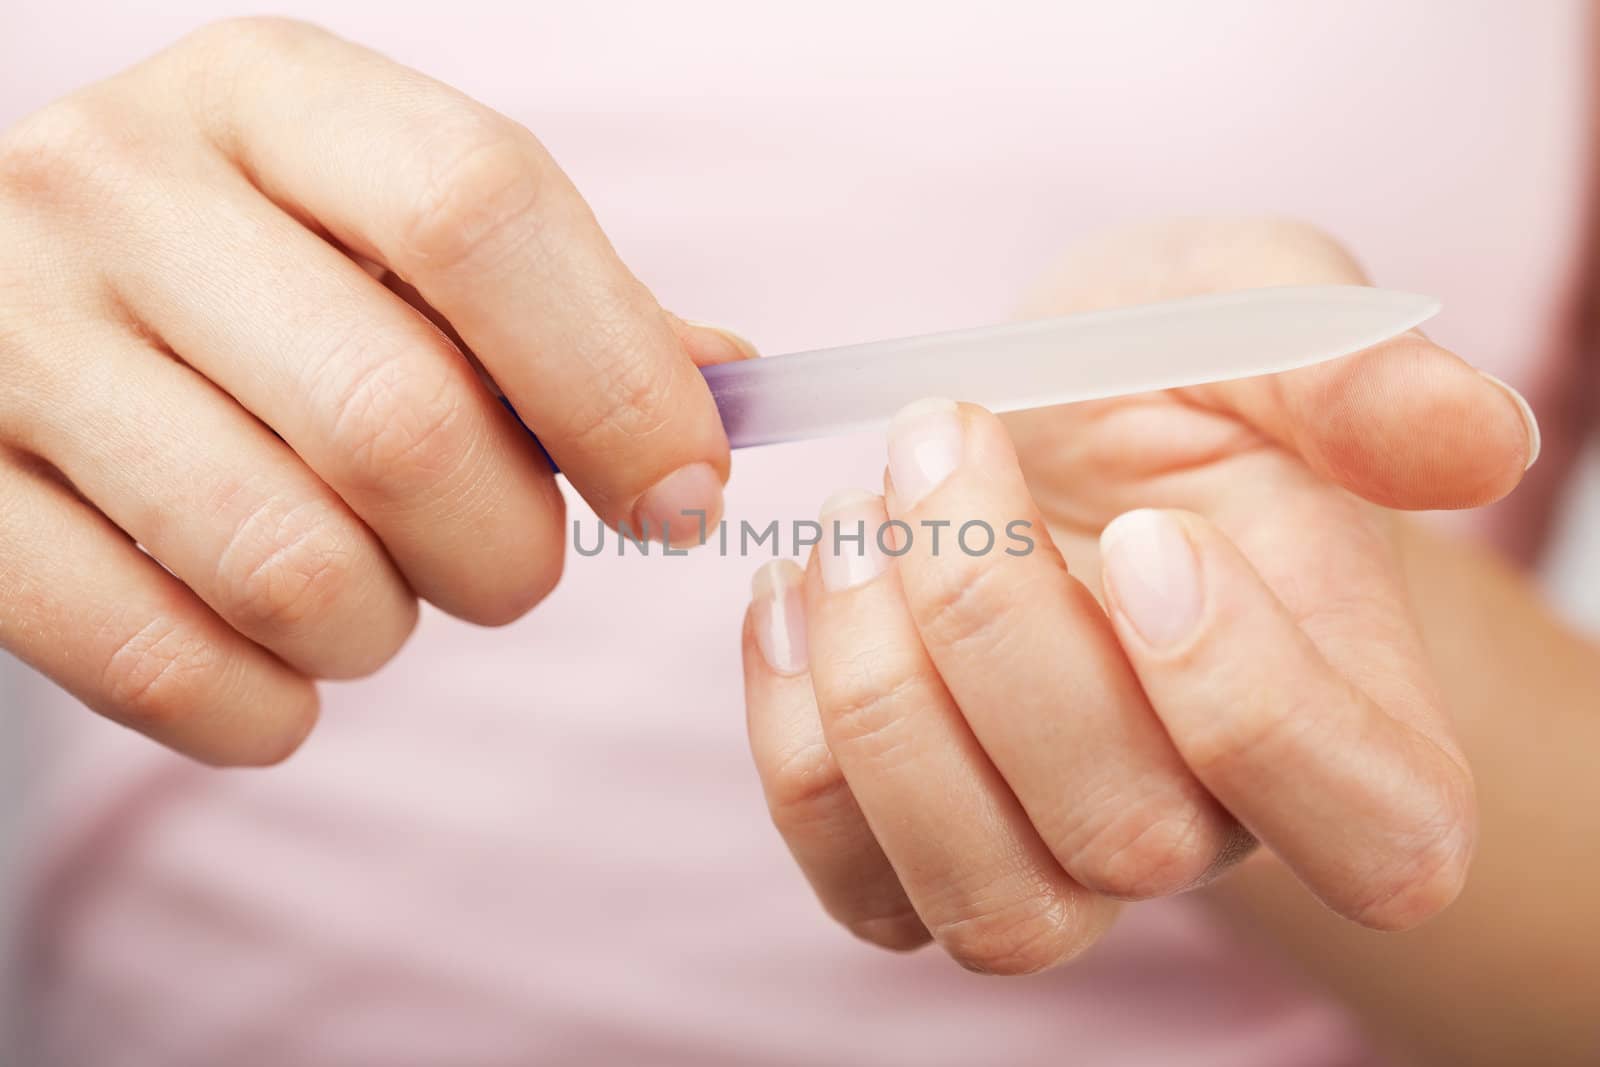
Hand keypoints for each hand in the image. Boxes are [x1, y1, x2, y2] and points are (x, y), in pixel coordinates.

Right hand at [0, 19, 751, 763]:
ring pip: (289, 568)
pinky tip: (283, 662)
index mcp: (273, 97)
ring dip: (386, 627)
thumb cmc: (260, 271)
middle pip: (398, 421)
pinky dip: (270, 707)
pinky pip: (164, 667)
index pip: (481, 211)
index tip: (682, 492)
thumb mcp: (394, 230)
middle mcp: (118, 189)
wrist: (5, 295)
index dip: (616, 379)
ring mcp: (7, 340)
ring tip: (376, 590)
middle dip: (510, 548)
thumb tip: (730, 386)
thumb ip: (567, 302)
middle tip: (512, 561)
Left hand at [740, 218, 1538, 972]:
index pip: (1370, 826)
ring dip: (884, 697)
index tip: (1149, 528)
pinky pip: (853, 873)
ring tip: (852, 520)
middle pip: (1131, 839)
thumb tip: (1482, 441)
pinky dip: (793, 729)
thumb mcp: (1252, 315)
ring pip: (988, 902)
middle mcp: (1205, 826)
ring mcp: (1055, 866)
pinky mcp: (915, 863)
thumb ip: (1354, 369)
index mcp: (1350, 720)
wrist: (1035, 424)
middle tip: (940, 438)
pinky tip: (794, 587)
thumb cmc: (1161, 377)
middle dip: (1000, 623)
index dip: (1254, 702)